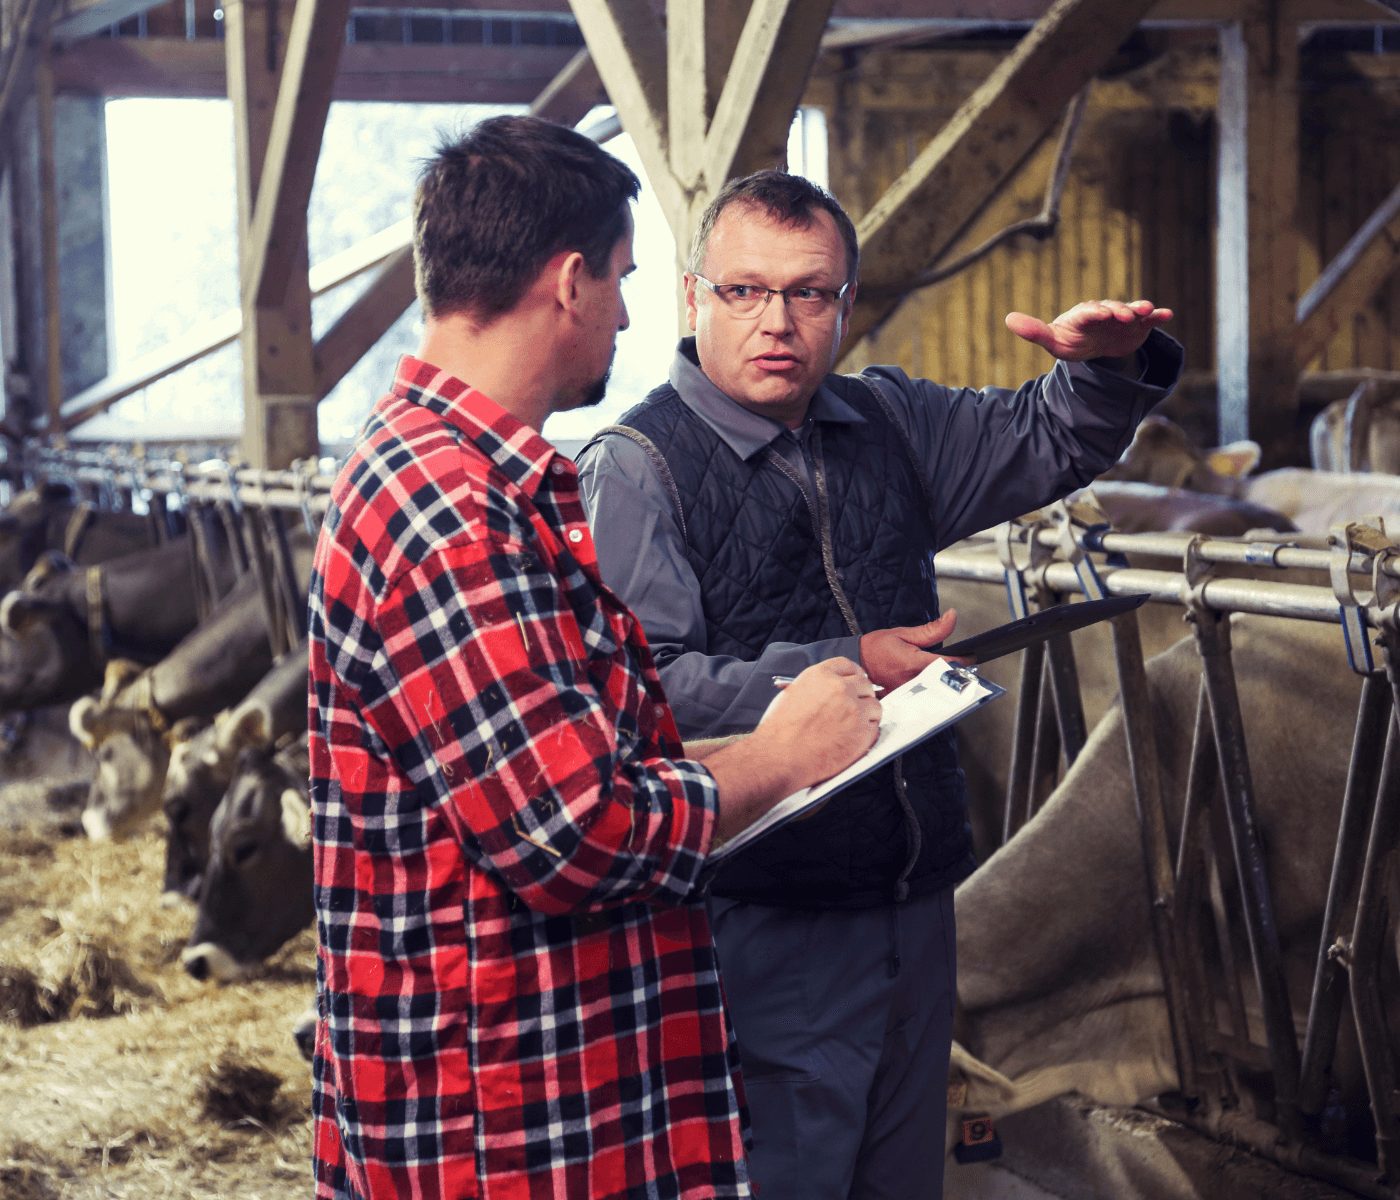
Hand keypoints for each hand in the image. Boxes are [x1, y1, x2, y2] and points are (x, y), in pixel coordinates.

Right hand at [759, 657, 881, 787]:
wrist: (780, 756)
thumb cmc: (780, 731)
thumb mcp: (792, 695)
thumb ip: (816, 688)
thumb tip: (830, 690)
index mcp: (820, 675)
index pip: (847, 666)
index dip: (854, 674)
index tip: (857, 682)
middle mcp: (840, 688)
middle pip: (865, 684)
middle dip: (863, 695)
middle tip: (859, 706)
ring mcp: (854, 710)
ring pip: (875, 707)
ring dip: (868, 715)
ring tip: (854, 727)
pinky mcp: (862, 732)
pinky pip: (874, 728)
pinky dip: (867, 734)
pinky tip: (853, 740)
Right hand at [860, 610, 957, 690]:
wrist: (856, 661)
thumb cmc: (876, 647)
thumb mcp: (904, 633)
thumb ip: (932, 629)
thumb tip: (952, 617)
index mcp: (915, 663)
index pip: (949, 665)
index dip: (964, 661)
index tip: (971, 657)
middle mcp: (913, 681)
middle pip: (945, 680)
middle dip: (955, 672)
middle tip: (960, 664)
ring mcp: (908, 693)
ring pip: (936, 689)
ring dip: (944, 681)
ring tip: (946, 672)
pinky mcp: (904, 699)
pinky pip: (923, 696)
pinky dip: (930, 689)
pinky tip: (931, 683)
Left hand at [1004, 299, 1171, 363]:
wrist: (1092, 346)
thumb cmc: (1070, 340)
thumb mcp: (1052, 340)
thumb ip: (1034, 331)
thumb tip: (1008, 319)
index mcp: (1084, 314)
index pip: (1088, 312)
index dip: (1095, 312)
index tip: (1101, 314)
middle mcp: (1105, 312)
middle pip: (1113, 308)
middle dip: (1118, 310)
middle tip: (1124, 315)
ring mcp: (1123, 317)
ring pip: (1133, 310)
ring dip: (1139, 309)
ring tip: (1148, 310)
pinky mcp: (1138, 326)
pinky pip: (1149, 320)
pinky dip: (1157, 315)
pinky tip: (1167, 315)